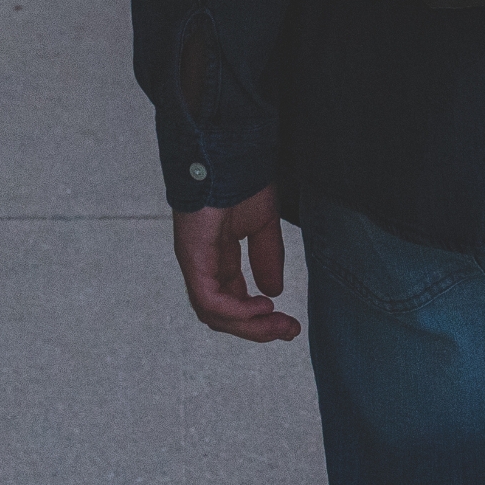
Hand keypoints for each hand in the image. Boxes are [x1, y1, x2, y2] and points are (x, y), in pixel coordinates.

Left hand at [172, 187, 299, 342]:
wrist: (230, 153)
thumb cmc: (240, 180)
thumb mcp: (262, 225)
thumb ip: (266, 257)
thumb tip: (273, 292)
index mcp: (217, 257)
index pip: (231, 300)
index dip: (259, 318)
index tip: (291, 324)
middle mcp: (203, 264)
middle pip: (221, 314)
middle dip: (257, 328)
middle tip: (289, 331)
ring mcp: (195, 262)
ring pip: (214, 313)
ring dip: (249, 325)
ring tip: (278, 323)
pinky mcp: (193, 258)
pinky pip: (210, 299)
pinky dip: (236, 310)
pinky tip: (262, 307)